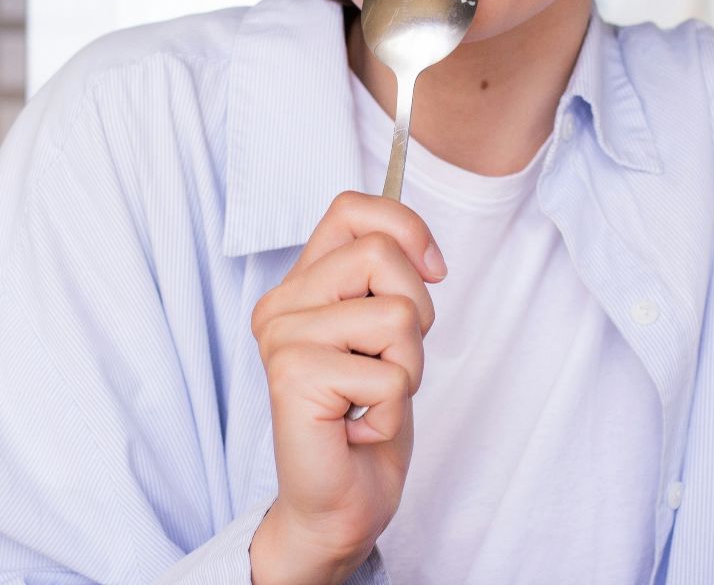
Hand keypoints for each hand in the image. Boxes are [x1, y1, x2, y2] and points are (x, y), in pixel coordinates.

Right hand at [247, 190, 446, 579]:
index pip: (352, 209)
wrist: (338, 505)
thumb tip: (424, 251)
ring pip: (396, 315)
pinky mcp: (295, 375)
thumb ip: (386, 284)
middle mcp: (281, 305)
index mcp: (301, 286)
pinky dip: (393, 410)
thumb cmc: (364, 420)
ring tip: (372, 399)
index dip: (407, 228)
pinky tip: (359, 428)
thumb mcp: (386, 335)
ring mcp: (282, 338)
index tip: (433, 273)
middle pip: (381, 253)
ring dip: (408, 369)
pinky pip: (390, 374)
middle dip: (417, 314)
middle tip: (388, 363)